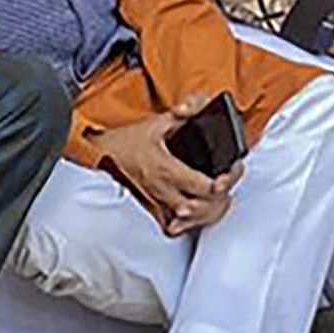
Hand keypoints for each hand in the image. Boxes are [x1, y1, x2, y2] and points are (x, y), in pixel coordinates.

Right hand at [97, 100, 239, 236]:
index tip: (233, 169)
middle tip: (228, 179)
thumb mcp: (158, 122)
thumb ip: (184, 111)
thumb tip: (197, 107)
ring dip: (209, 209)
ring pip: (192, 219)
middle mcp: (164, 190)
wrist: (100, 156)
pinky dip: (189, 222)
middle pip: (204, 207)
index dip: (227, 180)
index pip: (207, 186)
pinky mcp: (153, 208)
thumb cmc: (126, 142)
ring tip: (218, 194)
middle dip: (222, 195)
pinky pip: (175, 225)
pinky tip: (197, 213)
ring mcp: (158, 202)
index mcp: (167, 169)